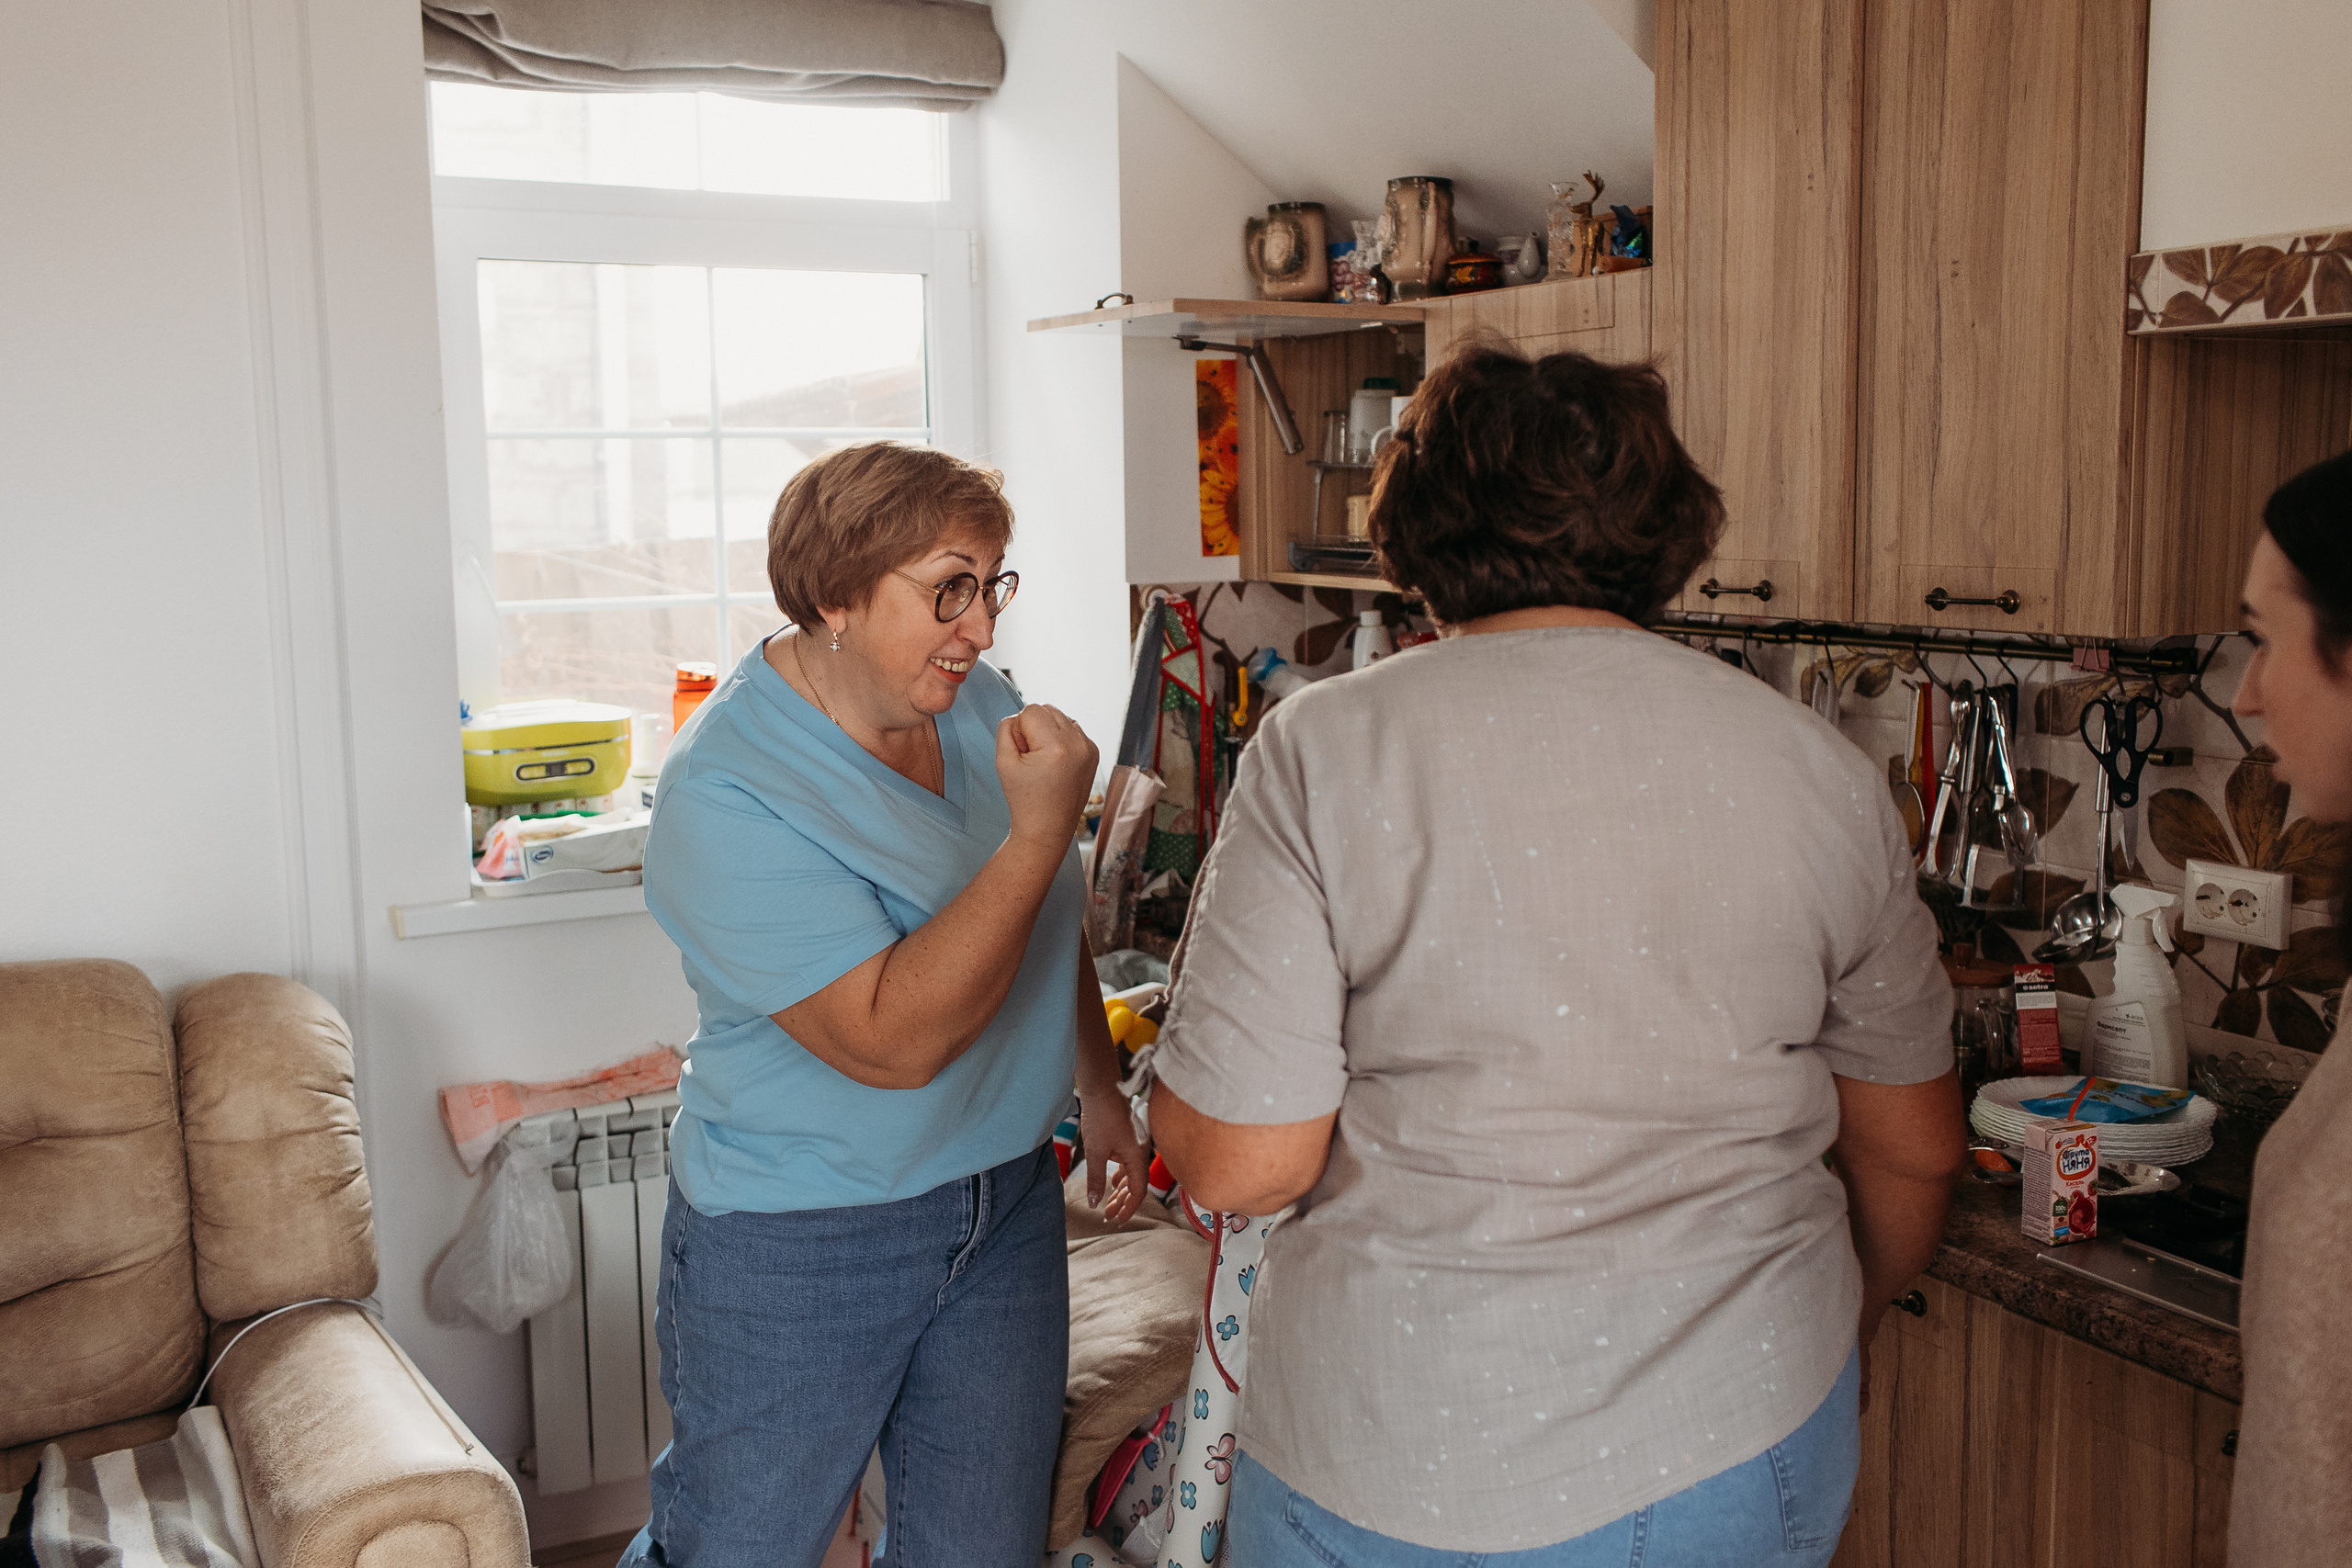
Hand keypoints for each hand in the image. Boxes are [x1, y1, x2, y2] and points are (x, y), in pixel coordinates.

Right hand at [996, 705, 1097, 850]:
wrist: (1047, 829)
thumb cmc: (1024, 800)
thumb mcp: (1003, 762)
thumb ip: (1006, 729)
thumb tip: (1019, 716)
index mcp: (1057, 746)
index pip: (1032, 709)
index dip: (1020, 729)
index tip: (1022, 754)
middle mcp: (1079, 744)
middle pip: (1048, 708)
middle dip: (1034, 727)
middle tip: (1032, 758)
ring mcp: (1089, 748)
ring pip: (1061, 717)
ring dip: (1048, 731)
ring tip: (1044, 761)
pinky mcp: (1094, 753)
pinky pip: (1072, 730)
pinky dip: (1061, 739)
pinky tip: (1055, 763)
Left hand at [1078, 1082, 1147, 1224]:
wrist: (1102, 1089)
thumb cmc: (1101, 1118)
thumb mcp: (1095, 1152)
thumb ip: (1096, 1179)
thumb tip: (1094, 1203)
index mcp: (1137, 1157)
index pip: (1138, 1191)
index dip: (1129, 1208)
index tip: (1117, 1220)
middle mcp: (1140, 1153)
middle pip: (1135, 1185)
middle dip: (1122, 1202)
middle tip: (1108, 1216)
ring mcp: (1135, 1146)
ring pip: (1131, 1175)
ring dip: (1120, 1191)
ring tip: (1108, 1204)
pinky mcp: (1128, 1139)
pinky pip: (1128, 1164)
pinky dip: (1121, 1176)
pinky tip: (1112, 1183)